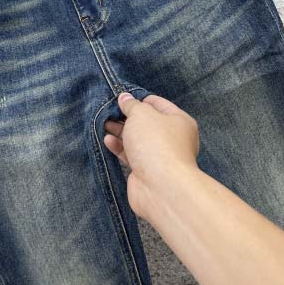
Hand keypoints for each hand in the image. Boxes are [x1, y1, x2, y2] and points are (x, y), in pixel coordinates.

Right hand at [103, 92, 199, 219]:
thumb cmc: (156, 143)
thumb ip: (131, 105)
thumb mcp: (141, 114)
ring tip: (104, 124)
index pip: (158, 103)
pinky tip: (107, 141)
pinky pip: (131, 155)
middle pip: (146, 122)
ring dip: (120, 131)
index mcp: (179, 121)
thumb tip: (124, 97)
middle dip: (127, 117)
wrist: (161, 186)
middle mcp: (172, 138)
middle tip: (109, 112)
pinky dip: (119, 147)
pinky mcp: (146, 171)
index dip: (139, 99)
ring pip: (137, 139)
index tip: (122, 98)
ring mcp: (159, 156)